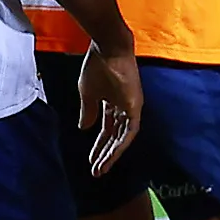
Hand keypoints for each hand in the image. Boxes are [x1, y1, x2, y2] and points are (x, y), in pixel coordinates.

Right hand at [75, 46, 143, 176]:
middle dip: (105, 155)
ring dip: (112, 154)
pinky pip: (130, 130)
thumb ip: (88, 112)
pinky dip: (121, 143)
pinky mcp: (135, 105)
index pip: (107, 130)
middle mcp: (124, 107)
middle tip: (96, 172)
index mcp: (112, 103)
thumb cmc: (97, 65)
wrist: (106, 48)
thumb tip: (84, 128)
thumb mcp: (88, 94)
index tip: (90, 160)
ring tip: (101, 169)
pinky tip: (111, 155)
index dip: (98, 146)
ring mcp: (131, 107)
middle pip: (115, 137)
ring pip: (123, 137)